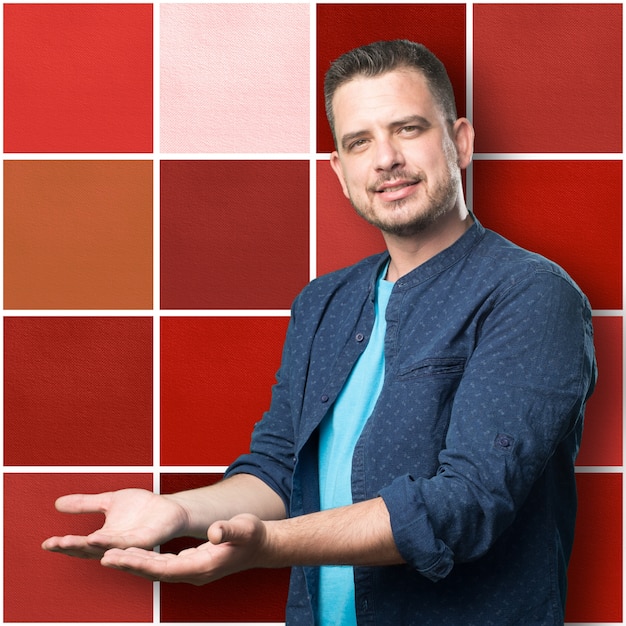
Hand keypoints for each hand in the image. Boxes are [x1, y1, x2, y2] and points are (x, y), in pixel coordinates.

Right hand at [42, 489, 188, 558]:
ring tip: (74, 541)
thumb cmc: (140, 507)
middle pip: (89, 549)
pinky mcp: (146, 540)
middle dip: (72, 546)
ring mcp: (130, 545)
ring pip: (107, 548)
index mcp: (104, 537)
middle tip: (55, 543)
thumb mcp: (109, 501)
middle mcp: (114, 544)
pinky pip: (129, 544)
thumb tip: (57, 503)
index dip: (63, 545)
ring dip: (91, 546)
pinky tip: (101, 539)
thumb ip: (86, 504)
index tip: (46, 543)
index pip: (80, 544)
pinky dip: (114, 543)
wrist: (168, 507)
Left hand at [100, 513, 267, 584]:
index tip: (118, 557)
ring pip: (156, 570)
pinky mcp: (190, 564)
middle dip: (129, 564)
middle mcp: (193, 573)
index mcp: (203, 566)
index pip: (165, 569)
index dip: (140, 563)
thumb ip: (229, 529)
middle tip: (102, 557)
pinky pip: (162, 565)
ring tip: (108, 555)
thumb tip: (214, 530)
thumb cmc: (253, 535)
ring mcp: (191, 570)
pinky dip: (145, 559)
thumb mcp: (245, 527)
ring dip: (133, 563)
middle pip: (155, 572)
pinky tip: (131, 553)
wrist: (261, 546)